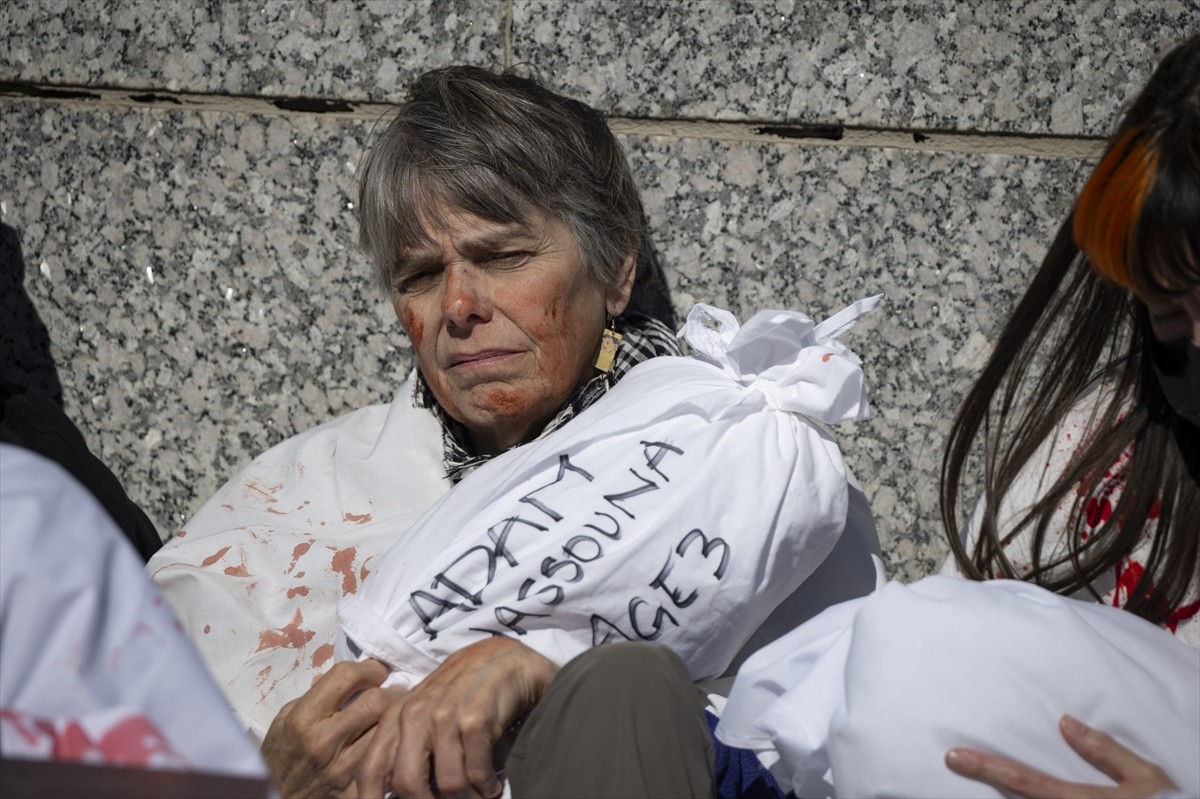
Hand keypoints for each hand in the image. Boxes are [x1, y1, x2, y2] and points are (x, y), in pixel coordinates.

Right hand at [262, 658, 391, 798]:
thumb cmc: (281, 754)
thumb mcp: (286, 717)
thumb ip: (317, 694)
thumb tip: (351, 674)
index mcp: (303, 718)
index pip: (346, 676)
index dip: (368, 668)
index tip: (376, 670)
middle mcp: (322, 742)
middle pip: (376, 702)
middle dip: (390, 691)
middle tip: (393, 691)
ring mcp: (340, 769)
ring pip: (386, 730)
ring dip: (395, 719)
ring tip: (394, 714)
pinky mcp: (353, 790)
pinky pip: (386, 761)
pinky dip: (392, 747)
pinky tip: (389, 742)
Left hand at [354, 636, 558, 798]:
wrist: (505, 659)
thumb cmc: (462, 693)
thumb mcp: (425, 714)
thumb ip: (406, 748)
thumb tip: (394, 793)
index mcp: (396, 717)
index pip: (370, 769)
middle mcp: (415, 714)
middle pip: (407, 783)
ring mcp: (445, 715)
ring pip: (448, 783)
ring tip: (477, 797)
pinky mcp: (476, 718)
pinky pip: (477, 772)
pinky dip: (486, 787)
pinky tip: (491, 785)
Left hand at [945, 714, 1179, 797]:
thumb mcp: (1145, 778)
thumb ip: (1105, 751)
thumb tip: (1065, 723)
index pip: (1024, 782)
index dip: (987, 768)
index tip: (953, 756)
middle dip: (984, 785)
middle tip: (953, 762)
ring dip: (1000, 796)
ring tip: (974, 770)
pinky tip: (1007, 792)